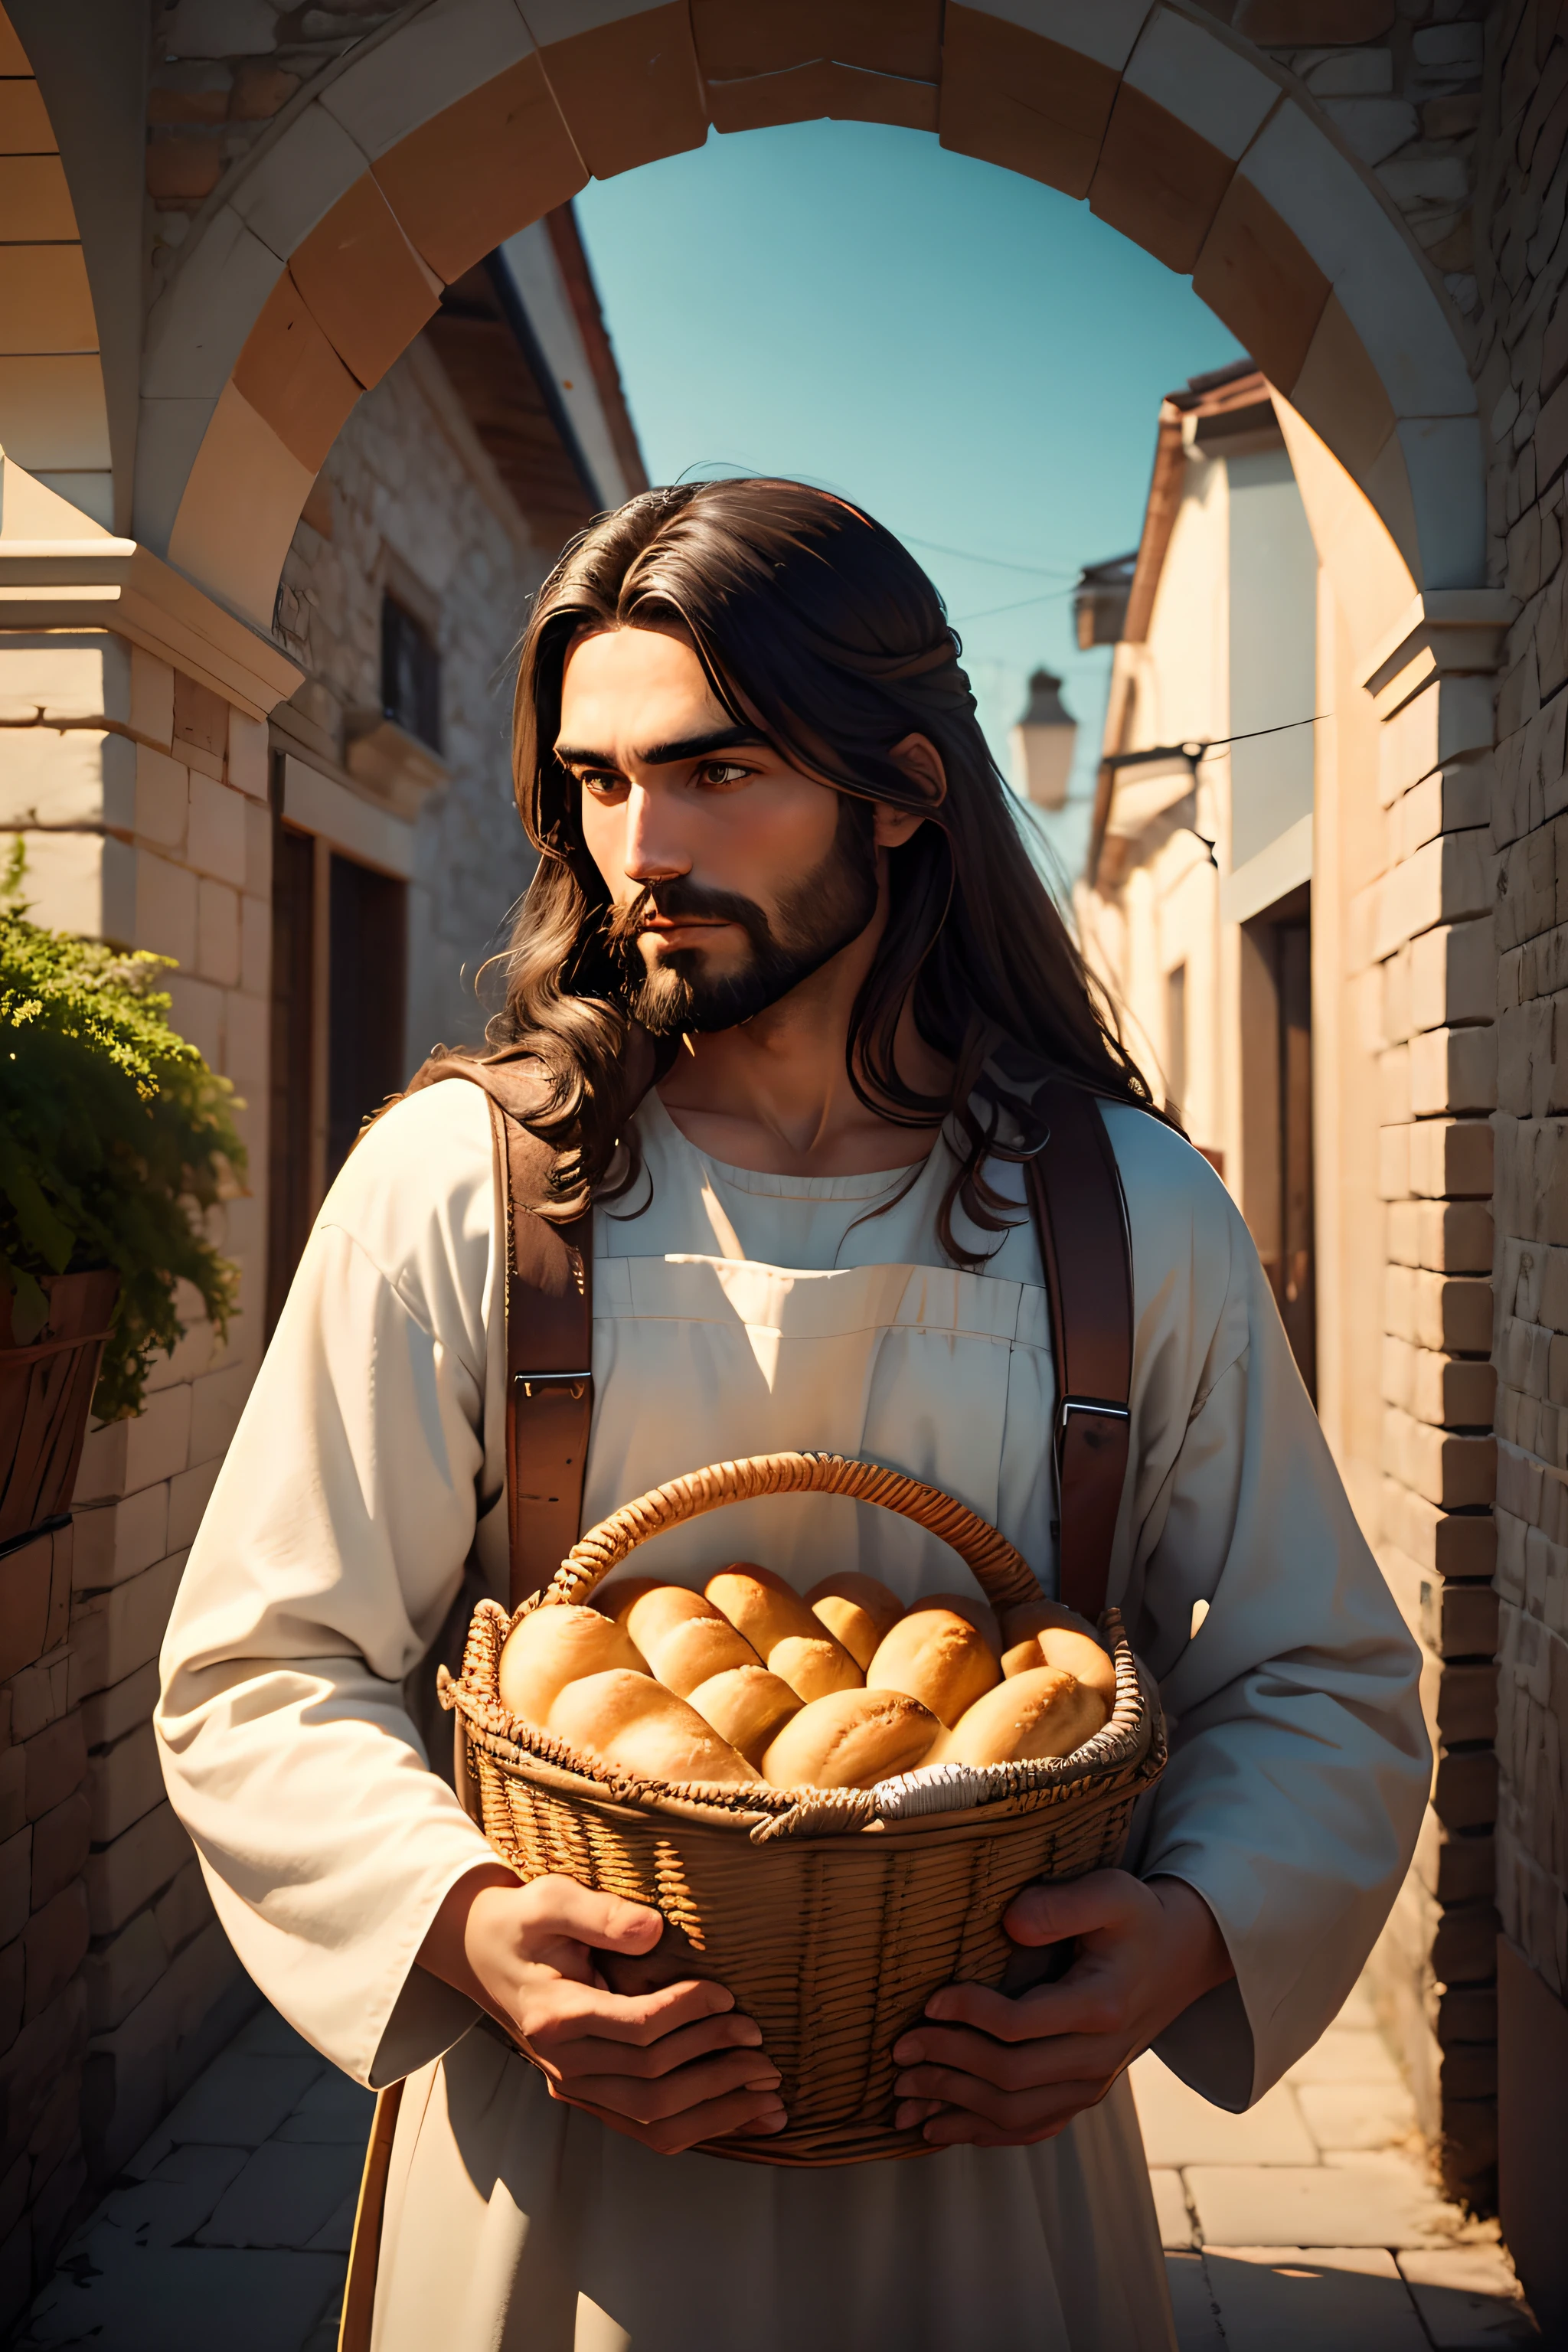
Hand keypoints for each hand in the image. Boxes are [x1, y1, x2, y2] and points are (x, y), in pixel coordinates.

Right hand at [418, 1864, 785, 2152]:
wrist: (483, 1953)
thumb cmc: (526, 1921)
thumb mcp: (553, 1899)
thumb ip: (602, 1913)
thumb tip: (654, 1928)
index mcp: (555, 2017)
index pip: (636, 2029)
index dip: (689, 2014)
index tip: (728, 1995)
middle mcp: (563, 2064)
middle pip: (653, 2082)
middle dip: (716, 2065)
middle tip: (760, 2040)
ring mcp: (575, 2087)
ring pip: (655, 2119)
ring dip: (718, 2109)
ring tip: (770, 2096)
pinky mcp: (591, 2095)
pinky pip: (648, 2126)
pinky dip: (700, 2127)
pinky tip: (743, 2118)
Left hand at [891, 1872, 1232, 2146]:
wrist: (1181, 1956)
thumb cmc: (1135, 1918)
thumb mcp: (1110, 1892)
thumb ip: (1061, 1904)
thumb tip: (1010, 1922)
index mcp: (1100, 2007)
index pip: (1021, 2026)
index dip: (969, 2015)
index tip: (929, 2000)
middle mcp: (1098, 2057)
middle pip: (1010, 2078)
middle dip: (947, 2067)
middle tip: (899, 2051)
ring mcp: (1091, 2083)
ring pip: (1014, 2114)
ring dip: (954, 2108)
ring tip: (903, 2096)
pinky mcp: (1082, 2095)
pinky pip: (1029, 2128)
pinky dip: (980, 2133)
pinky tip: (937, 2130)